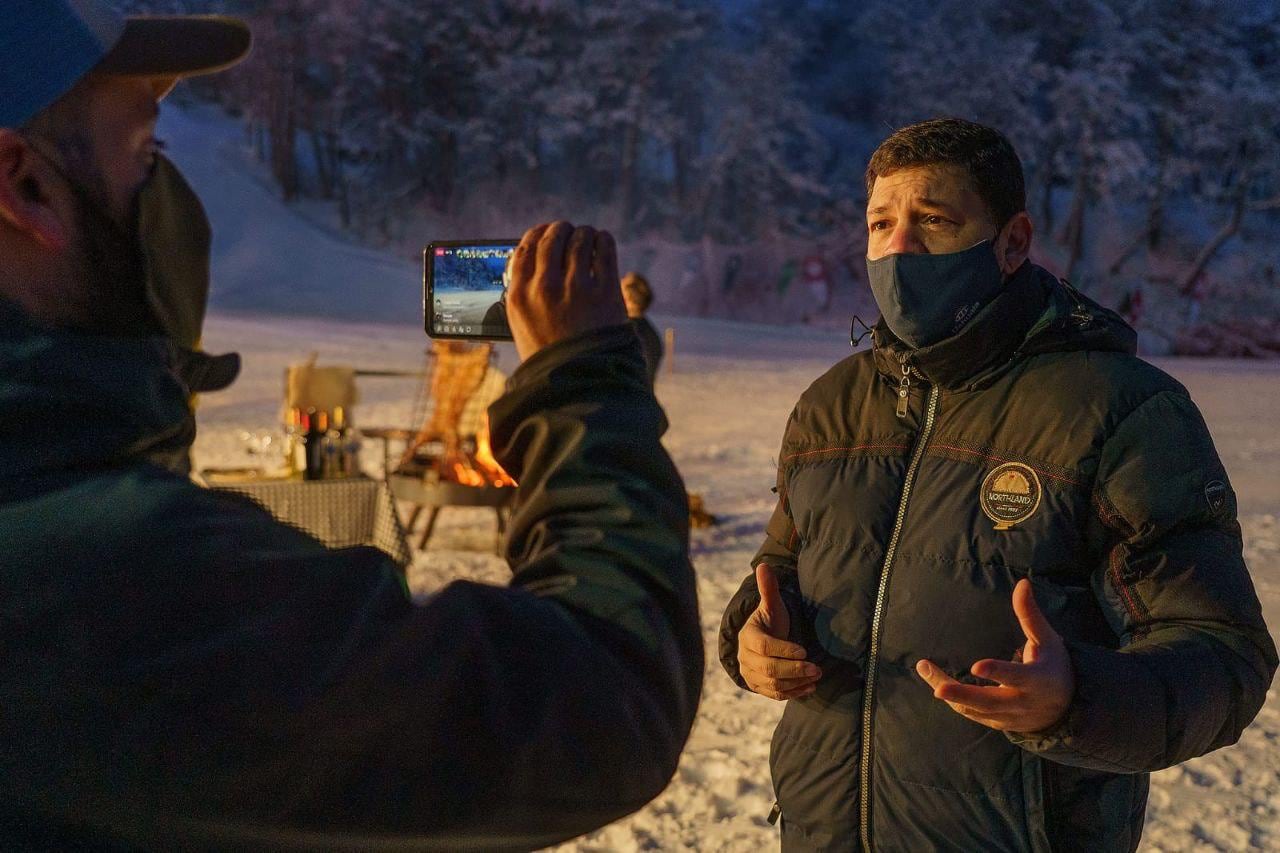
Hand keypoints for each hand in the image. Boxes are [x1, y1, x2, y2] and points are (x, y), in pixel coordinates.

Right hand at [507, 221, 627, 360]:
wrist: (581, 381)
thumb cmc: (551, 356)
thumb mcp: (523, 326)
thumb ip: (524, 293)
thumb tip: (533, 262)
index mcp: (519, 296)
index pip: (525, 248)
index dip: (537, 234)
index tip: (545, 232)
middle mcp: (545, 288)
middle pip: (552, 238)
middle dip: (561, 229)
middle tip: (569, 231)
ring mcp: (576, 288)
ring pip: (580, 239)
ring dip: (584, 233)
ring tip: (588, 236)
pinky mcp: (605, 291)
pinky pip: (604, 249)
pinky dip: (603, 240)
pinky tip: (602, 242)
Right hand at [737, 564, 821, 700]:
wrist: (758, 641)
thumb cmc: (769, 621)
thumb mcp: (771, 605)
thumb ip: (769, 588)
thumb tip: (763, 566)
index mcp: (748, 636)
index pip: (765, 647)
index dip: (784, 650)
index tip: (805, 650)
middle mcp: (745, 657)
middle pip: (769, 669)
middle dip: (795, 669)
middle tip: (817, 668)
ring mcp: (750, 674)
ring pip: (772, 684)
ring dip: (796, 682)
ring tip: (817, 676)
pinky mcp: (758, 687)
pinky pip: (774, 694)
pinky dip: (793, 693)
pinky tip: (810, 687)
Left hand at [916, 579, 1073, 732]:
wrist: (1067, 708)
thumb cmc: (1054, 665)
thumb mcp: (1047, 639)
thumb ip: (1030, 614)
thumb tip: (1022, 583)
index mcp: (1036, 680)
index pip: (1016, 676)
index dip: (997, 672)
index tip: (976, 666)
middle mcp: (1021, 702)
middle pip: (989, 702)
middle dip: (962, 695)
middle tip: (938, 688)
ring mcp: (1008, 716)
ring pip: (975, 709)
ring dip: (950, 694)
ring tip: (926, 670)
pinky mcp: (998, 723)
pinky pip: (972, 714)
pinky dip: (954, 701)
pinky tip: (935, 682)